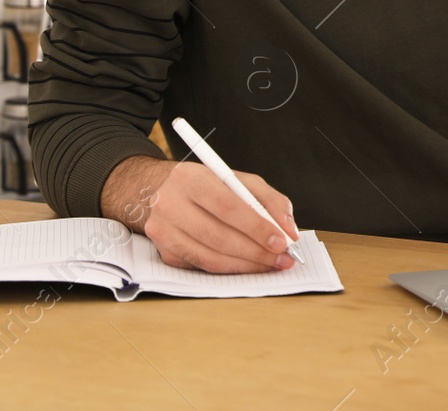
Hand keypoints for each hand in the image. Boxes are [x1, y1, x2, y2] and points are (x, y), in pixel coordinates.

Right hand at [103, 155, 300, 273]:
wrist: (158, 192)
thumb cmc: (206, 185)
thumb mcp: (237, 179)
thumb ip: (269, 200)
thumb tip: (289, 229)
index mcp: (189, 178)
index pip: (227, 206)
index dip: (257, 227)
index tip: (283, 241)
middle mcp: (169, 205)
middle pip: (218, 237)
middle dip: (256, 251)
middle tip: (282, 258)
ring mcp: (162, 232)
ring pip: (210, 258)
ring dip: (246, 266)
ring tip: (271, 264)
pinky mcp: (164, 254)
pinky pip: (202, 267)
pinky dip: (230, 270)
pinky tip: (247, 265)